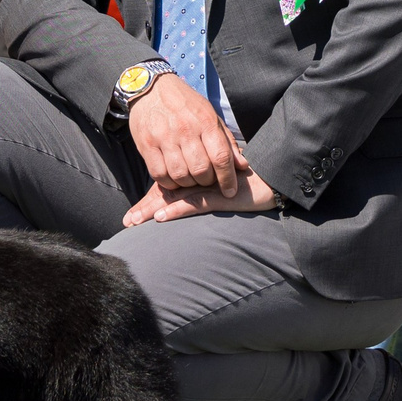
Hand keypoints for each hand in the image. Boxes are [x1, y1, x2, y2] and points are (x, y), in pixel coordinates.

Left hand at [121, 171, 280, 226]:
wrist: (275, 178)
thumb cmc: (250, 183)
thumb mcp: (223, 189)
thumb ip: (206, 192)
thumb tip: (186, 200)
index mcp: (197, 178)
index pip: (168, 188)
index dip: (148, 202)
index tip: (131, 216)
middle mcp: (199, 180)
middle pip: (166, 194)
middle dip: (145, 209)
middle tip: (126, 222)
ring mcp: (208, 187)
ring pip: (175, 198)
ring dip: (153, 210)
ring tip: (135, 221)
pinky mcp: (220, 196)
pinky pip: (196, 203)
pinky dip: (178, 209)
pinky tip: (163, 216)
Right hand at [127, 73, 245, 191]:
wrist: (152, 88)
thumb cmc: (185, 104)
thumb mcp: (210, 115)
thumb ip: (226, 142)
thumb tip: (243, 165)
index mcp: (205, 121)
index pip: (221, 157)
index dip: (228, 179)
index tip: (230, 191)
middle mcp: (185, 129)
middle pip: (201, 170)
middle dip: (207, 182)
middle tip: (207, 180)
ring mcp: (164, 138)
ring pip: (180, 175)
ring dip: (188, 184)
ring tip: (191, 178)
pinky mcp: (146, 145)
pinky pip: (159, 175)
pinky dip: (169, 183)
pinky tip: (174, 177)